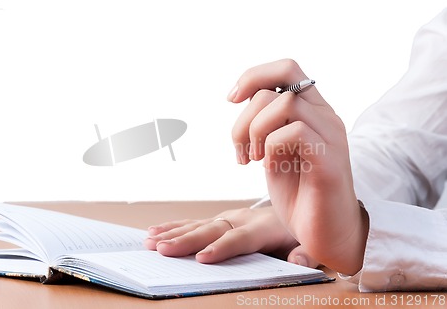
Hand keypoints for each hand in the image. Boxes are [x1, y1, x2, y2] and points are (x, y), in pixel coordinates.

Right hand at [144, 206, 318, 267]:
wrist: (298, 203)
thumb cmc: (302, 229)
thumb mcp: (312, 242)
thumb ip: (306, 253)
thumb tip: (297, 262)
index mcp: (262, 227)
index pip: (239, 239)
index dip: (221, 248)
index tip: (202, 259)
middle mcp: (242, 219)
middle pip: (211, 230)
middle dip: (186, 241)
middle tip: (163, 250)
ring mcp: (229, 217)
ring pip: (198, 224)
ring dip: (173, 232)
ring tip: (151, 241)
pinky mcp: (220, 219)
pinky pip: (194, 222)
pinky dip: (173, 226)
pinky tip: (155, 230)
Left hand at [229, 59, 368, 274]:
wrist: (325, 234)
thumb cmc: (299, 193)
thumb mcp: (274, 150)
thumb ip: (266, 123)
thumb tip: (243, 98)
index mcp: (313, 111)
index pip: (286, 68)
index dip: (253, 76)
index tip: (231, 99)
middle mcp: (325, 117)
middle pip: (276, 87)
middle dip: (243, 119)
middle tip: (241, 151)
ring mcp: (331, 136)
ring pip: (284, 104)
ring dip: (255, 132)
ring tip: (253, 160)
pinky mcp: (330, 160)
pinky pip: (294, 132)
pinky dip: (270, 148)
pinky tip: (269, 168)